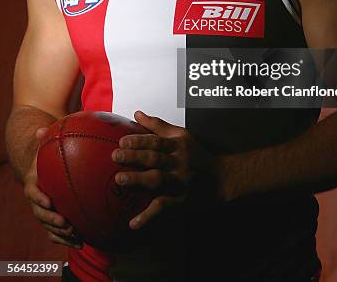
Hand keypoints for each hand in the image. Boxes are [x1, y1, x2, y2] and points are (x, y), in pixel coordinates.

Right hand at [23, 127, 81, 248]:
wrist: (43, 168)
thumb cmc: (47, 154)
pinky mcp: (54, 217)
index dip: (39, 198)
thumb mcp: (46, 145)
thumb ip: (46, 138)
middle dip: (51, 220)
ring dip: (61, 234)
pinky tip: (82, 242)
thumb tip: (42, 129)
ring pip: (49, 226)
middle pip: (40, 214)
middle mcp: (37, 199)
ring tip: (76, 237)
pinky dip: (68, 238)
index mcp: (33, 183)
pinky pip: (58, 231)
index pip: (32, 192)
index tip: (49, 201)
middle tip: (65, 223)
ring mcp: (45, 210)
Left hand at [112, 111, 216, 228]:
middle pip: (154, 158)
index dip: (139, 140)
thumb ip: (158, 125)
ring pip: (157, 179)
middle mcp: (179, 162)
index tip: (122, 141)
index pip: (156, 141)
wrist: (221, 178)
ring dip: (138, 179)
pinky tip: (133, 223)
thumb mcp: (182, 136)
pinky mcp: (181, 200)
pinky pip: (163, 207)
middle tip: (115, 156)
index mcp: (177, 145)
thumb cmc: (197, 155)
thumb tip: (137, 114)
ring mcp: (180, 181)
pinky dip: (148, 216)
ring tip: (119, 179)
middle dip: (134, 156)